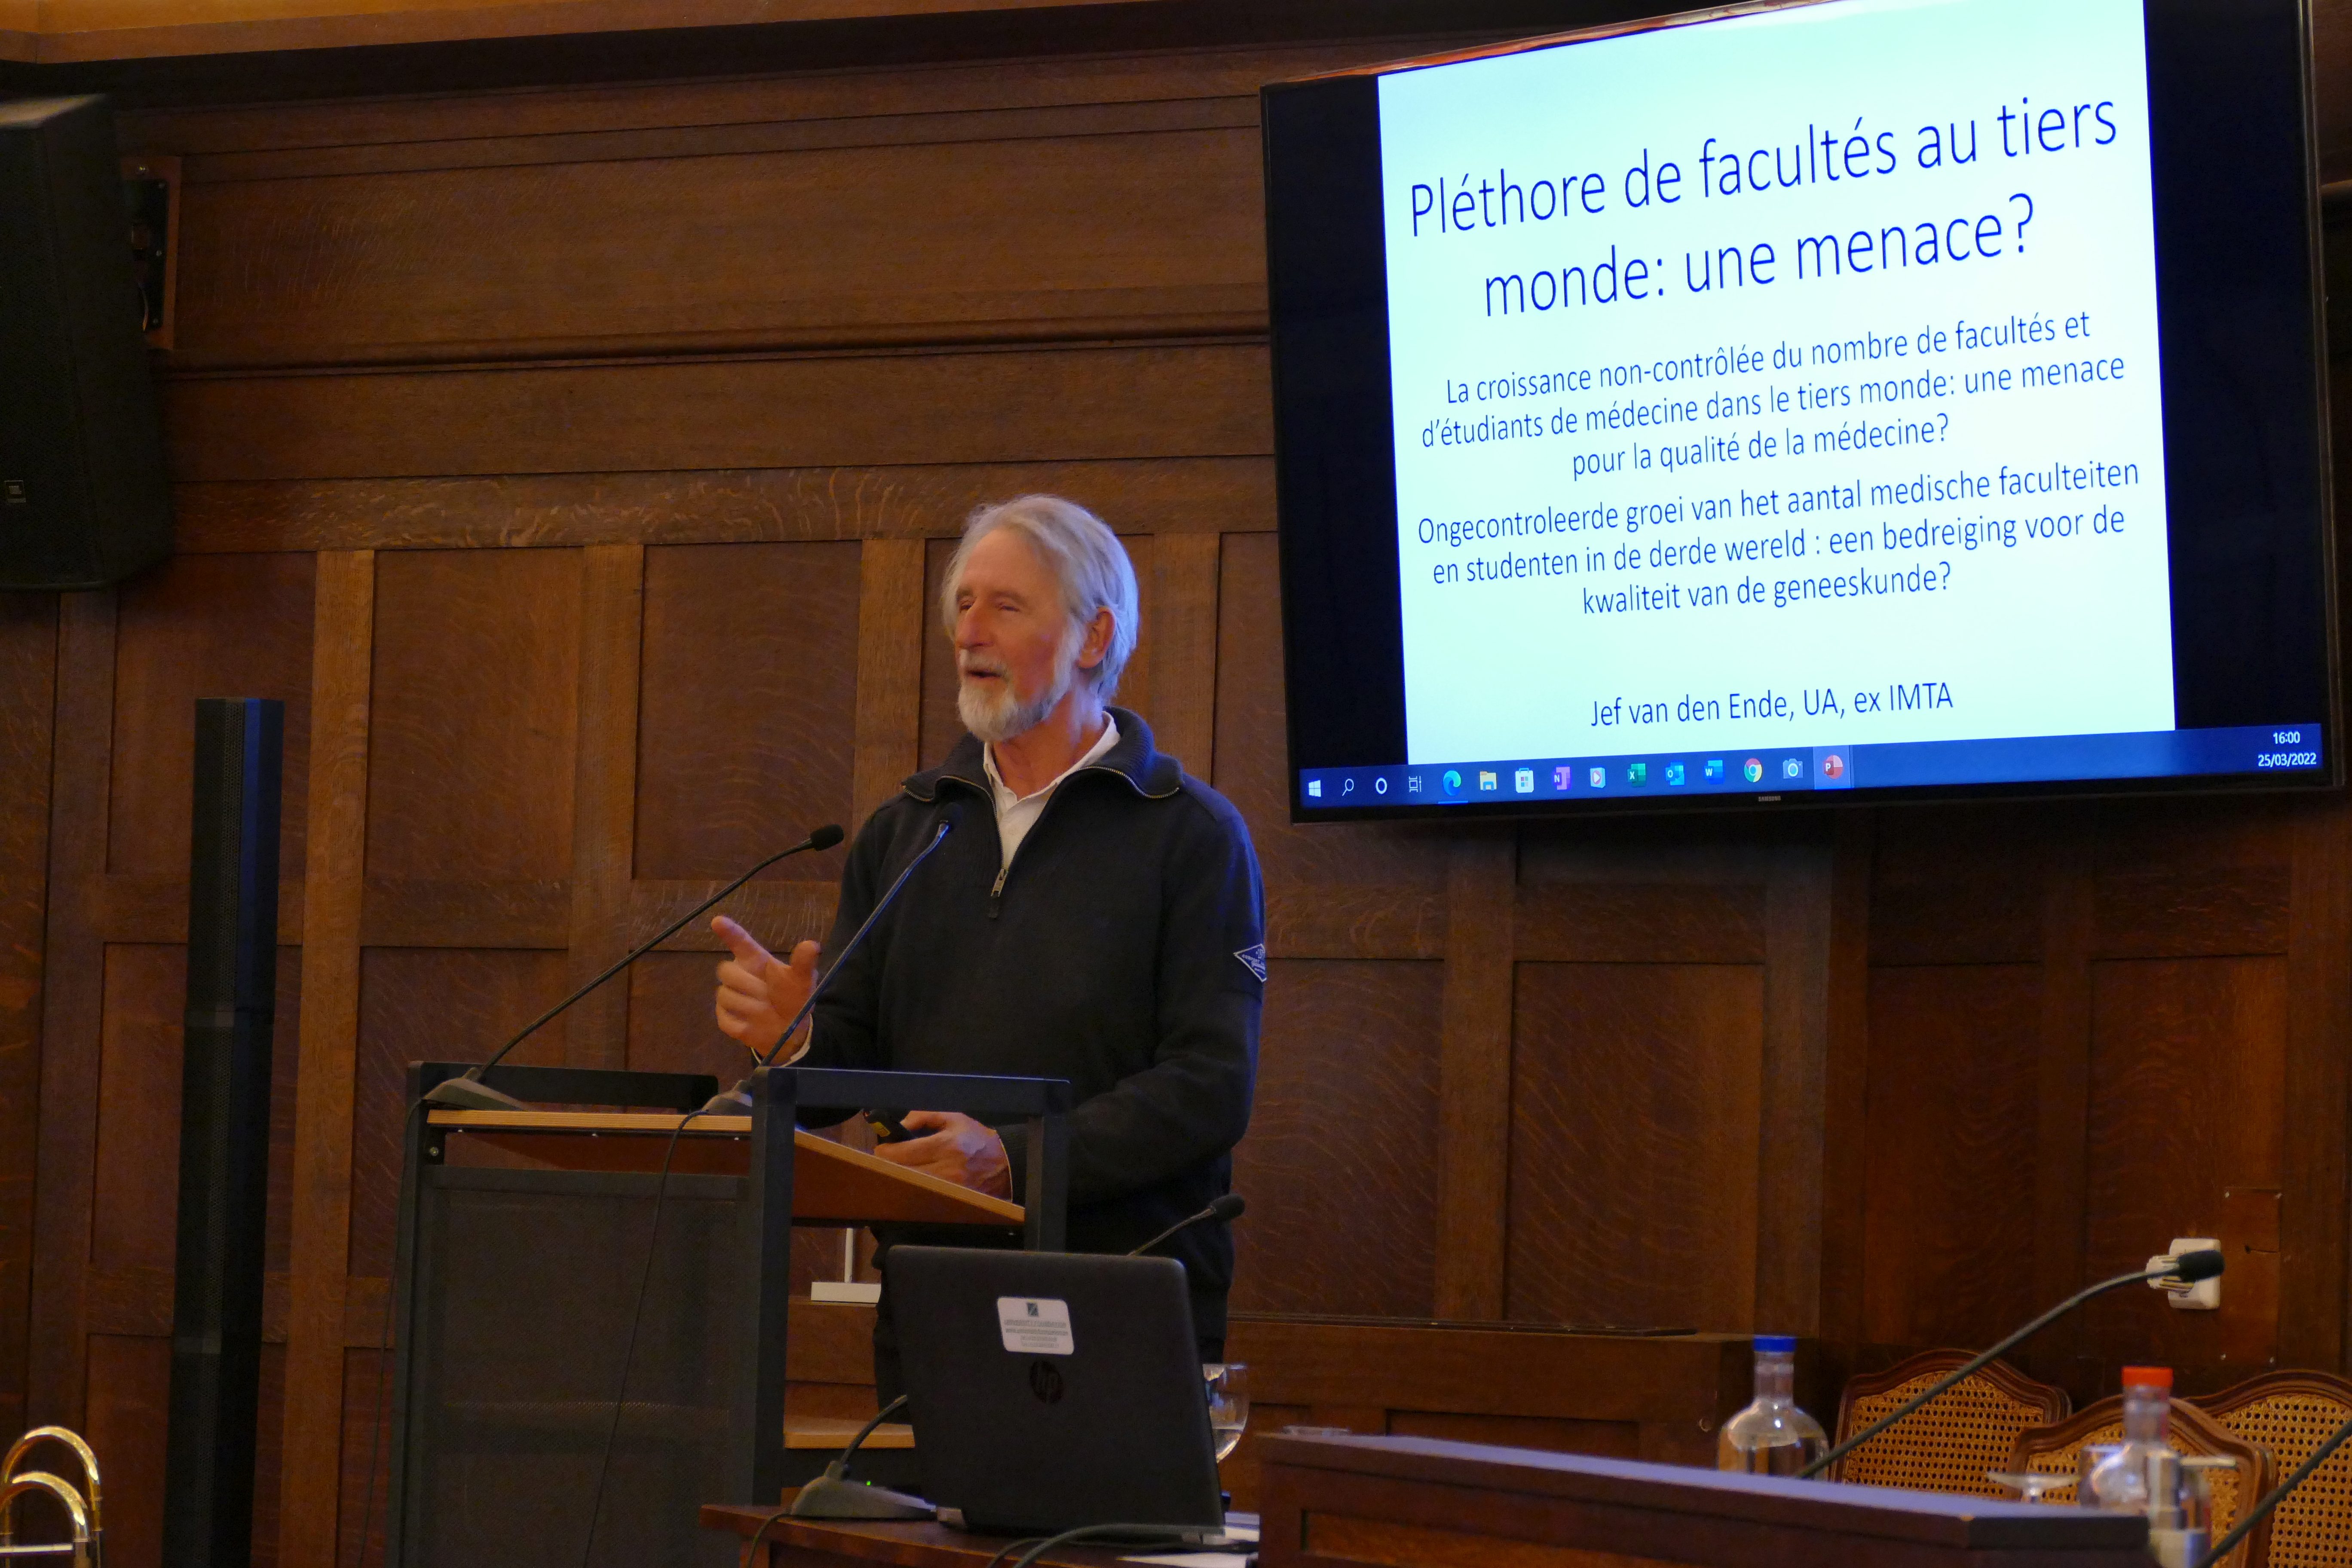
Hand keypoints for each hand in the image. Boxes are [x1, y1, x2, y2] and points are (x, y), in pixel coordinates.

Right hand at [712, 915, 817, 1056]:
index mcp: (756, 961)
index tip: (718, 921)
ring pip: (726, 996)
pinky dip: (743, 1024)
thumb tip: (812, 945)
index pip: (740, 942)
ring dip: (750, 1007)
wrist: (791, 1029)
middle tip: (768, 995)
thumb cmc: (794, 998)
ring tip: (767, 1011)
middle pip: (726, 970)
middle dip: (747, 984)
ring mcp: (729, 997)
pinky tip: (755, 1024)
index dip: (729, 931)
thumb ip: (803, 963)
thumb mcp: (803, 980)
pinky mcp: (725, 1018)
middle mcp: (740, 975)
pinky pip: (726, 1019)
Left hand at [875, 1111, 1011, 1197]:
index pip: (904, 1152)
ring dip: (900, 1176)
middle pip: (903, 1171)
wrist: (1005, 1163)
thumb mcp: (954, 1118)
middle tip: (887, 1158)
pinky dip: (915, 1188)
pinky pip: (924, 1195)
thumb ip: (924, 1116)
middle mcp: (947, 1169)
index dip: (886, 1151)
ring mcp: (949, 1188)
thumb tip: (900, 1125)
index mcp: (946, 1145)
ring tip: (899, 1167)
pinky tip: (914, 1180)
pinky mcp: (952, 1200)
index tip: (882, 1148)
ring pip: (911, 1185)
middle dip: (889, 1164)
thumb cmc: (977, 1138)